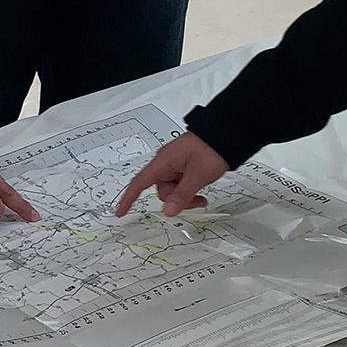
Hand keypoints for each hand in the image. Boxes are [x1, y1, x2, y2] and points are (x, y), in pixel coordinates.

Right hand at [113, 132, 227, 216]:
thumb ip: (182, 195)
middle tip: (195, 200)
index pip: (140, 182)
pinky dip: (188, 191)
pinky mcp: (183, 167)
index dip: (128, 198)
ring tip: (201, 196)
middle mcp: (166, 163)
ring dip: (185, 197)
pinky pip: (180, 185)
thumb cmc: (210, 149)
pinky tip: (200, 192)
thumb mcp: (197, 176)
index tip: (120, 212)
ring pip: (172, 190)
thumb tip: (167, 211)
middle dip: (176, 200)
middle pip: (162, 191)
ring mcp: (175, 165)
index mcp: (163, 162)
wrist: (226, 135)